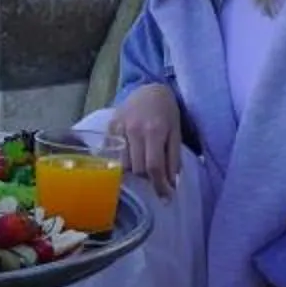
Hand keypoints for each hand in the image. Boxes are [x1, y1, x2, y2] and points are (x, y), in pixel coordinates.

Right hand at [117, 81, 183, 195]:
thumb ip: (174, 158)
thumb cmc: (166, 112)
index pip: (154, 167)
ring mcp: (119, 128)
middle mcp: (134, 130)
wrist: (149, 89)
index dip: (159, 186)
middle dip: (146, 177)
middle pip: (137, 168)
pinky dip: (120, 160)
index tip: (165, 198)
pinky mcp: (109, 127)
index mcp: (154, 131)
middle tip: (153, 174)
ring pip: (122, 164)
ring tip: (141, 163)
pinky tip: (128, 155)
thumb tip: (171, 183)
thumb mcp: (176, 132)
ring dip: (133, 170)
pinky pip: (111, 153)